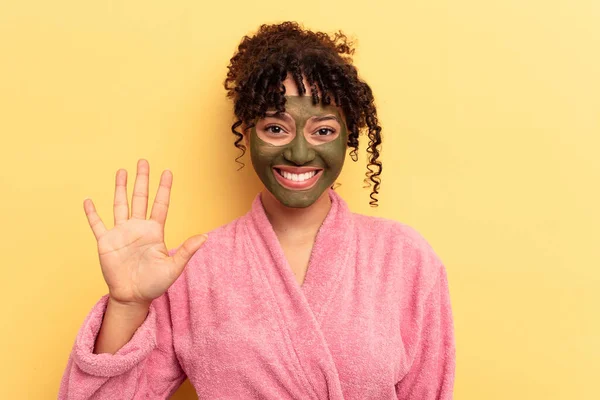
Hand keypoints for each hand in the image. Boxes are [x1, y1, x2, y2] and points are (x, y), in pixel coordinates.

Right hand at [83, 159, 206, 306]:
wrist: (133, 297)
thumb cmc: (155, 283)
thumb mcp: (173, 267)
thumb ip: (187, 251)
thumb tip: (205, 237)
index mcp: (155, 232)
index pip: (160, 204)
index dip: (164, 188)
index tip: (167, 171)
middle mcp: (138, 228)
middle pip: (140, 198)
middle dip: (142, 180)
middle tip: (144, 161)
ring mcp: (121, 233)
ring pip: (120, 205)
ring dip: (120, 188)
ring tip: (121, 171)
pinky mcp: (106, 242)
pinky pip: (97, 224)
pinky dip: (92, 213)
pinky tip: (88, 201)